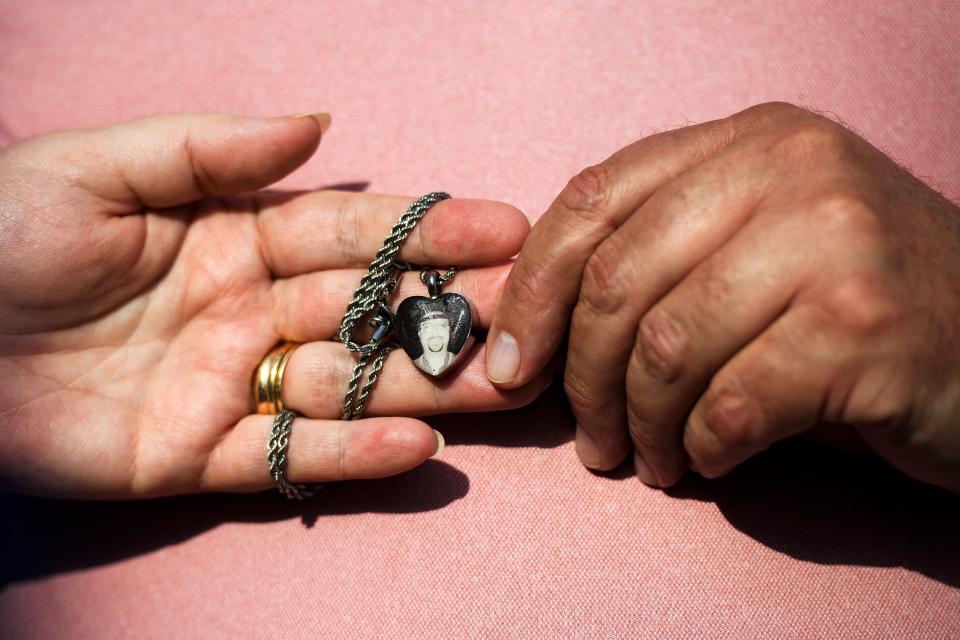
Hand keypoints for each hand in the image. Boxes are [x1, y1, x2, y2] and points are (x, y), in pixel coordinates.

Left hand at [0, 113, 544, 498]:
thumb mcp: (98, 170)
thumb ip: (212, 148)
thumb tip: (320, 126)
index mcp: (231, 235)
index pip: (349, 231)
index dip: (426, 228)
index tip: (505, 225)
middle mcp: (248, 309)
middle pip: (370, 310)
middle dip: (450, 309)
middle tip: (531, 312)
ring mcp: (232, 384)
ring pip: (350, 383)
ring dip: (428, 385)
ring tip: (505, 384)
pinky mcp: (201, 456)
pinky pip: (292, 455)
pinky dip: (354, 453)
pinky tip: (420, 447)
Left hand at [486, 102, 959, 491]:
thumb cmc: (853, 304)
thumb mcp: (754, 247)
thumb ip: (656, 257)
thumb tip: (524, 326)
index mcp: (747, 141)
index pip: (592, 199)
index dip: (532, 291)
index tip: (509, 366)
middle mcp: (791, 169)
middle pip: (618, 281)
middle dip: (580, 380)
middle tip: (591, 442)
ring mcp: (835, 241)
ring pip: (667, 349)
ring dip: (641, 426)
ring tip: (650, 461)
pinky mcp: (866, 327)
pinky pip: (729, 406)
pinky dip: (703, 451)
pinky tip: (710, 461)